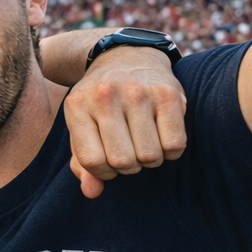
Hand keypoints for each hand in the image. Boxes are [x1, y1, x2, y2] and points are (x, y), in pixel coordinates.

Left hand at [65, 46, 185, 198]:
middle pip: (123, 161)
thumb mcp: (82, 126)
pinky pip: (175, 144)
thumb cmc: (100, 104)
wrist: (127, 58)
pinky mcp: (168, 93)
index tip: (108, 164)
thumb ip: (82, 162)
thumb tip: (91, 193)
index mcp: (77, 106)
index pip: (91, 160)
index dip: (104, 172)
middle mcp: (106, 96)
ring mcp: (138, 93)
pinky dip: (171, 151)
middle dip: (127, 167)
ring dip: (149, 160)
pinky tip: (162, 137)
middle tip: (128, 153)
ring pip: (150, 156)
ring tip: (143, 144)